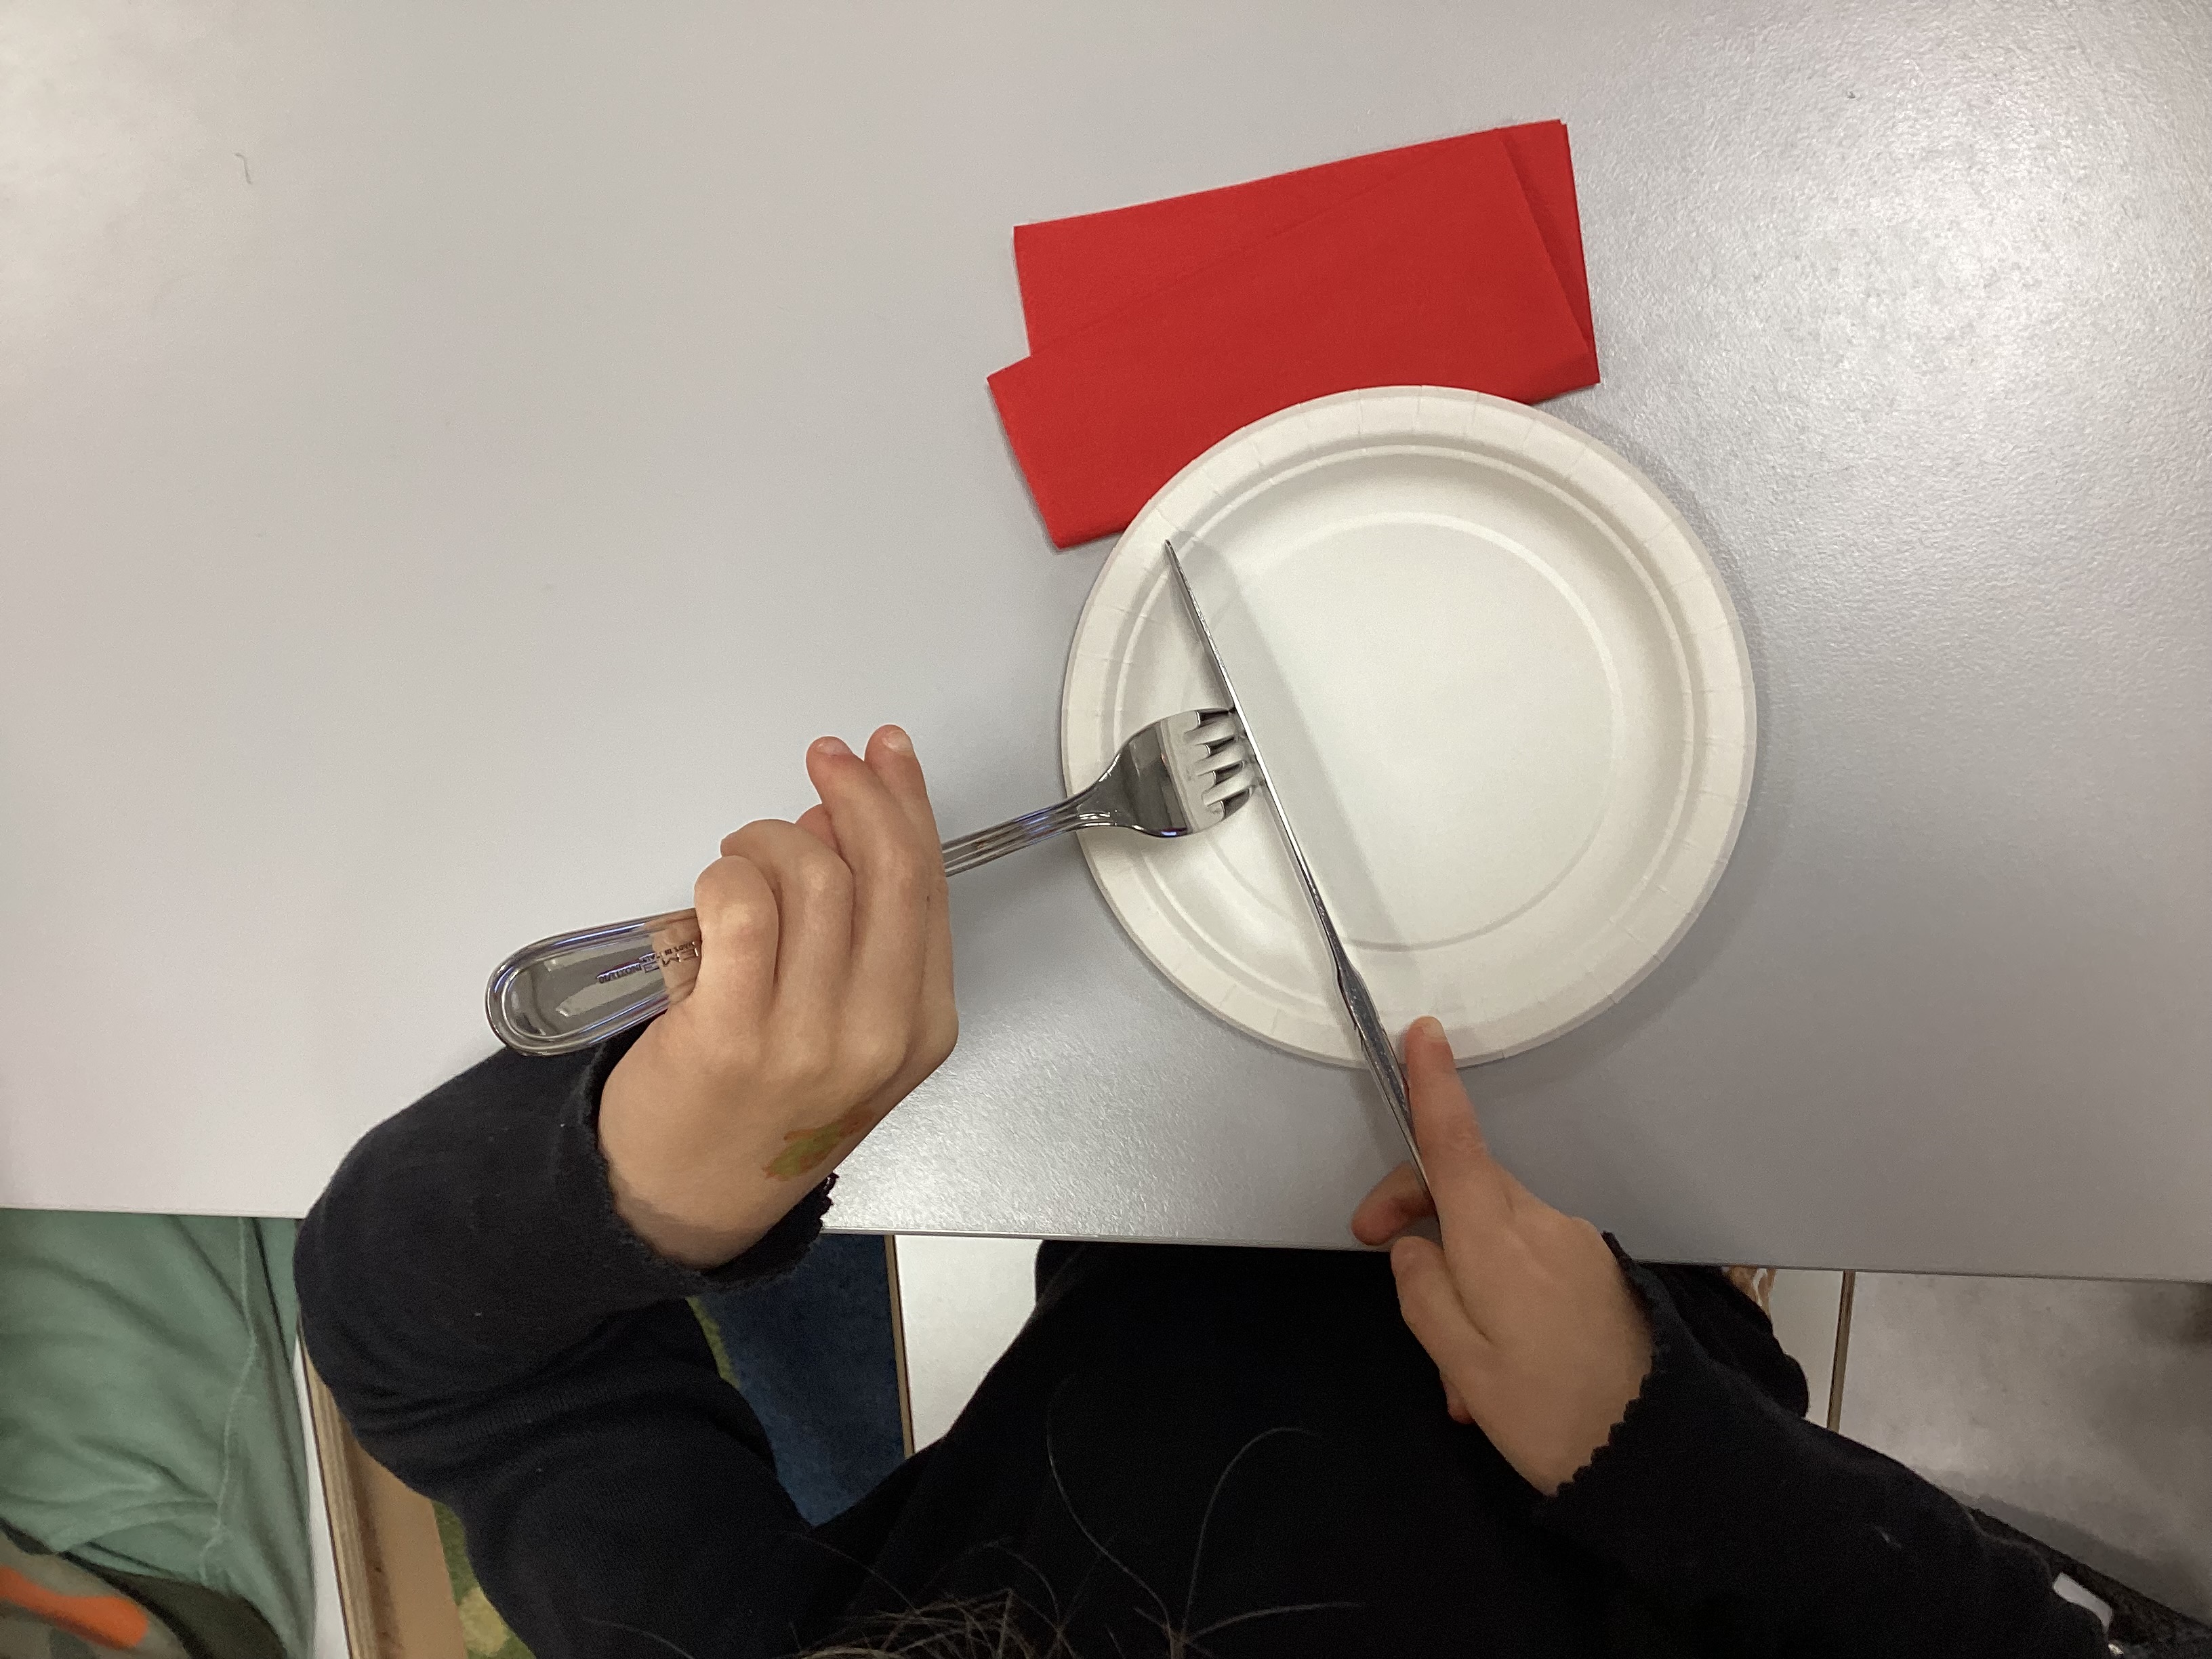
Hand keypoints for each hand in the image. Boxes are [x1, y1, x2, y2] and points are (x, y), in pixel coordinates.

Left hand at [598, 726, 956, 1267]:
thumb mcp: (847, 1026)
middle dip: (856, 793)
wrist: (688, 1195)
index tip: (882, 751)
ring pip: (812, 877)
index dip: (906, 802)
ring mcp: (807, 1037)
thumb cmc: (765, 1102)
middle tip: (824, 759)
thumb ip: (859, 929)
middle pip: (886, 870)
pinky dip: (728, 873)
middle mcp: (879, 1032)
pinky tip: (717, 887)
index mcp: (923, 1027)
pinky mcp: (730, 1033)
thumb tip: (838, 823)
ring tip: (746, 855)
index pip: (928, 885)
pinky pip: (742, 905)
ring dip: (773, 839)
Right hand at [1351, 1018, 1651, 1494]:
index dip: (1435, 1086)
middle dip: (1419, 1210)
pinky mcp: (1599, 1272)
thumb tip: (1413, 1248)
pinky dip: (1501, 1294)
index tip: (1423, 1035)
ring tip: (1457, 1370)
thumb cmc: (1550, 1414)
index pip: (1456, 1145)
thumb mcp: (1463, 1365)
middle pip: (1467, 1186)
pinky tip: (1496, 1366)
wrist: (1658, 1454)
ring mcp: (1577, 1246)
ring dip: (1463, 1274)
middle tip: (1380, 1254)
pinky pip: (1531, 1262)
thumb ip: (1424, 1294)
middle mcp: (1542, 1226)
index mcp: (1499, 1241)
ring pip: (1496, 1233)